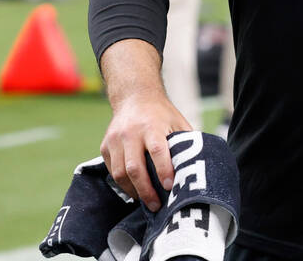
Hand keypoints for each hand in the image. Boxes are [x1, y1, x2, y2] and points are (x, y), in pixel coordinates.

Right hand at [100, 93, 191, 211]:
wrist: (135, 97)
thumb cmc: (161, 113)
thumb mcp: (177, 121)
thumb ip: (186, 142)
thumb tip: (197, 166)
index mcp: (152, 126)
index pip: (157, 151)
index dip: (163, 170)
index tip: (170, 187)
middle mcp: (131, 133)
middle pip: (135, 167)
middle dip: (146, 190)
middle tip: (156, 206)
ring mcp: (115, 140)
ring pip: (120, 173)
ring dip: (133, 191)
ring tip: (145, 200)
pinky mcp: (105, 146)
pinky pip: (112, 170)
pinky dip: (123, 183)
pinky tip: (134, 188)